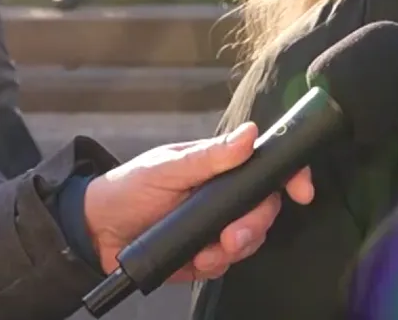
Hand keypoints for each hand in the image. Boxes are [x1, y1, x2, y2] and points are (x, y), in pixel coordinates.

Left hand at [81, 122, 313, 282]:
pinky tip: (196, 259)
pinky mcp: (202, 255)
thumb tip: (249, 134)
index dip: (289, 177)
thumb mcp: (167, 167)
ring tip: (208, 249)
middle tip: (233, 235)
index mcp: (217, 168)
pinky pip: (225, 264)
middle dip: (256, 224)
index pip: (263, 168)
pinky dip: (213, 264)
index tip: (301, 190)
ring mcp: (213, 226)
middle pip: (263, 209)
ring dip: (234, 247)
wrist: (95, 232)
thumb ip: (209, 156)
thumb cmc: (128, 188)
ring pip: (249, 239)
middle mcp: (221, 197)